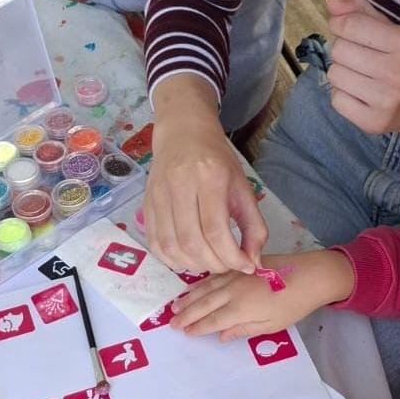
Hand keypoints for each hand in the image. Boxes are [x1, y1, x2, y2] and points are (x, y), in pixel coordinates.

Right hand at [144, 77, 266, 272]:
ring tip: (209, 261)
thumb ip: (253, 226)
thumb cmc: (217, 161)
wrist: (183, 133)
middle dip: (214, 263)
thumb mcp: (243, 188)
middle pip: (192, 242)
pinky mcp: (146, 204)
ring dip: (193, 265)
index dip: (231, 257)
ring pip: (171, 247)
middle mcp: (179, 185)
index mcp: (208, 177)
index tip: (245, 265)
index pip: (215, 229)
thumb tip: (252, 262)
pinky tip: (188, 258)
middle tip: (226, 264)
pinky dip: (172, 259)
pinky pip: (155, 244)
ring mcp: (158, 196)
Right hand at [170, 250, 353, 339]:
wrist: (310, 275)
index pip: (211, 321)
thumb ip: (243, 330)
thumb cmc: (293, 305)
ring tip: (175, 305)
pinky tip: (193, 286)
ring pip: (205, 288)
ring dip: (189, 297)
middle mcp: (233, 291)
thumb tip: (220, 336)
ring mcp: (236, 276)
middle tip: (171, 322)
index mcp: (240, 309)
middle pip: (204, 304)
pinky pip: (215, 275)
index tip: (183, 332)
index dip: (196, 327)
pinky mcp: (241, 267)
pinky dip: (201, 282)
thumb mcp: (271, 326)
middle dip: (187, 314)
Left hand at [326, 0, 399, 134]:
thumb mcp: (389, 28)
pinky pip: (336, 100)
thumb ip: (360, 11)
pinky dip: (342, 94)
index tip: (344, 27)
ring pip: (334, 75)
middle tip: (358, 56)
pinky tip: (359, 93)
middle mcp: (397, 72)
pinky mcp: (372, 122)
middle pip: (338, 50)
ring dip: (341, 72)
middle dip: (342, 49)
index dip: (339, 23)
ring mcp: (385, 100)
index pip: (350, 25)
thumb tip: (330, 2)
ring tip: (359, 75)